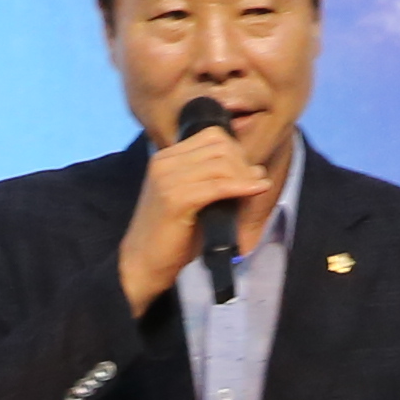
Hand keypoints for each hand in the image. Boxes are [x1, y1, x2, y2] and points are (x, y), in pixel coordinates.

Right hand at [115, 121, 278, 314]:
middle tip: (255, 181)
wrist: (142, 264)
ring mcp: (167, 179)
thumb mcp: (193, 199)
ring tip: (258, 187)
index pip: (211, 135)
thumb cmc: (171, 237)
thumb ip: (216, 181)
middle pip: (218, 145)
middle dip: (243, 161)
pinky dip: (241, 187)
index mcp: (165, 158)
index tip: (248, 171)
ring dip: (245, 175)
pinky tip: (257, 190)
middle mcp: (163, 162)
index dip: (236, 150)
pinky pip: (218, 185)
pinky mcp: (175, 199)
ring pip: (221, 163)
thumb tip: (256, 169)